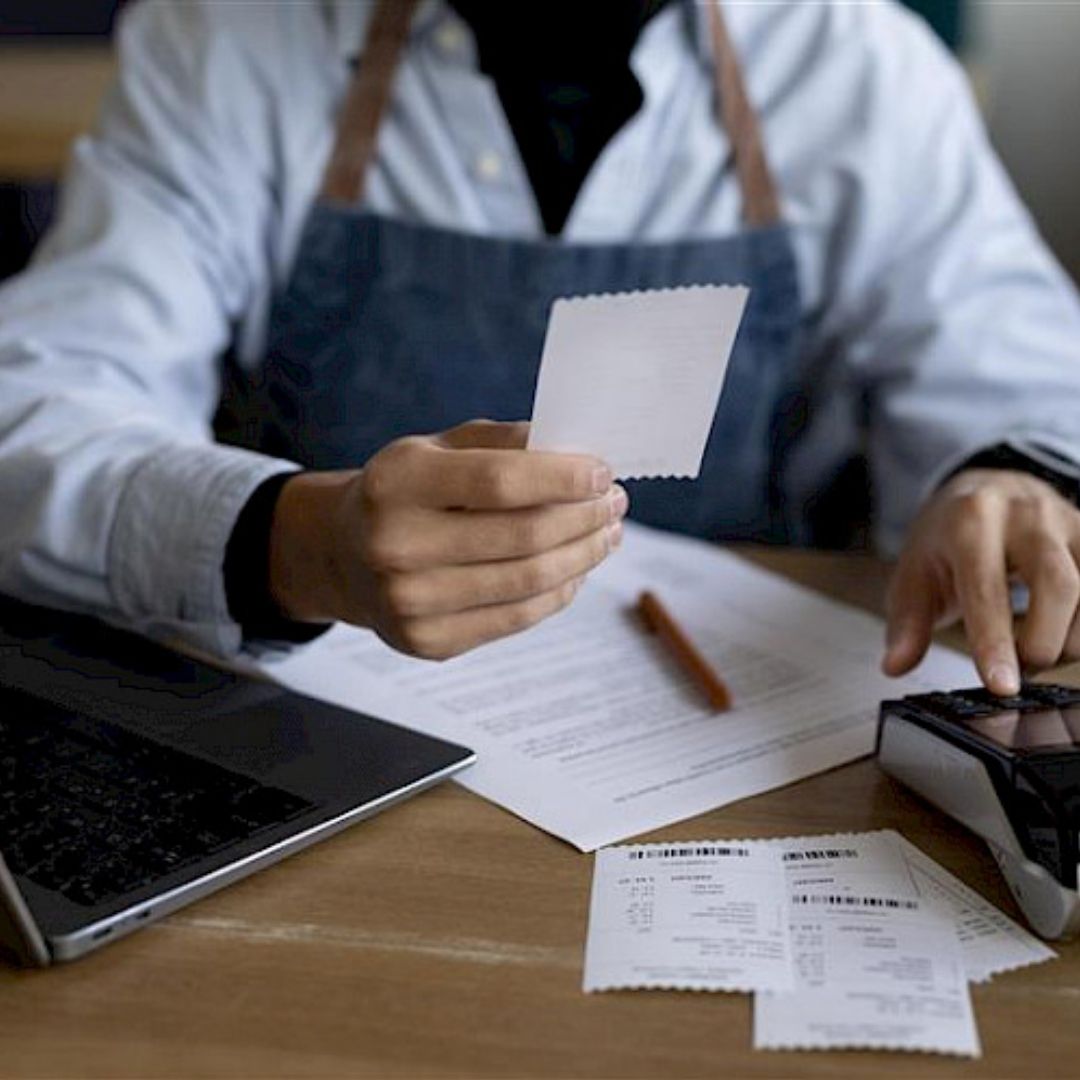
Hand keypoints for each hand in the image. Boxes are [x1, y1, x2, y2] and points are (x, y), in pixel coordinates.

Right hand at [267, 420, 625, 658]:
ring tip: (607, 533)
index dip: (561, 477)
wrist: (344, 556)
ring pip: (529, 580)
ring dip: (584, 554)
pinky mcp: (428, 641)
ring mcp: (409, 602)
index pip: (498, 481)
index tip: (602, 471)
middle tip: (614, 502)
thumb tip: (578, 451)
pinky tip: (576, 568)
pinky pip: (518, 617)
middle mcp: (395, 545)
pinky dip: (560, 591)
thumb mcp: (437, 449)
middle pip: (523, 536)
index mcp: (396, 483)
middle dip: (584, 516)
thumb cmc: (405, 492)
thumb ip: (502, 444)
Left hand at [883, 468, 1079, 694]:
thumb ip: (907, 623)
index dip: (995, 642)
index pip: (986, 589)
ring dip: (1068, 639)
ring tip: (1033, 653)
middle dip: (1042, 643)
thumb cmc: (948, 537)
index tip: (1002, 686)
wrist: (985, 488)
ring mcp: (1067, 521)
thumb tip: (895, 665)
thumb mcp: (913, 574)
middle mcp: (1026, 515)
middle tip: (1018, 672)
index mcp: (970, 522)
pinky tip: (1063, 634)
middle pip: (1057, 585)